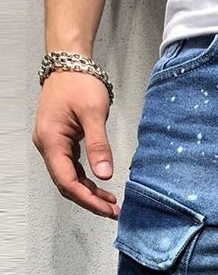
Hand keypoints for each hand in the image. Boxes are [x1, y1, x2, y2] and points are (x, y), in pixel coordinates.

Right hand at [32, 69, 119, 218]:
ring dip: (89, 193)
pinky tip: (102, 187)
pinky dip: (86, 180)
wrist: (69, 62)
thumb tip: (104, 174)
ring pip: (69, 178)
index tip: (107, 209)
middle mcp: (47, 145)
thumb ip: (99, 146)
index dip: (87, 199)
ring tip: (111, 204)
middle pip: (66, 184)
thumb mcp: (93, 114)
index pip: (66, 181)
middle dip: (90, 200)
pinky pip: (71, 168)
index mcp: (51, 140)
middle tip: (113, 212)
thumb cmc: (79, 82)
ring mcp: (53, 144)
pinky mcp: (61, 142)